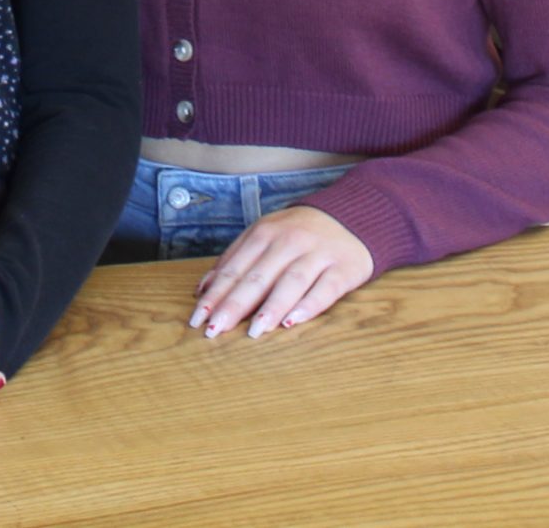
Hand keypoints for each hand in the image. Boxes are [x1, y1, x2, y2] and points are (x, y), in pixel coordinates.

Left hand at [191, 206, 374, 339]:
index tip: (197, 318)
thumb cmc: (298, 233)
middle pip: (258, 277)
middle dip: (234, 305)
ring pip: (290, 282)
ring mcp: (317, 254)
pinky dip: (308, 306)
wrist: (350, 217)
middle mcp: (289, 242)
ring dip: (270, 308)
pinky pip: (325, 289)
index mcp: (264, 233)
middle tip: (215, 329)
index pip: (235, 268)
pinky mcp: (343, 268)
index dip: (215, 294)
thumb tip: (203, 289)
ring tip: (253, 331)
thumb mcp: (264, 236)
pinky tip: (292, 322)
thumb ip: (235, 259)